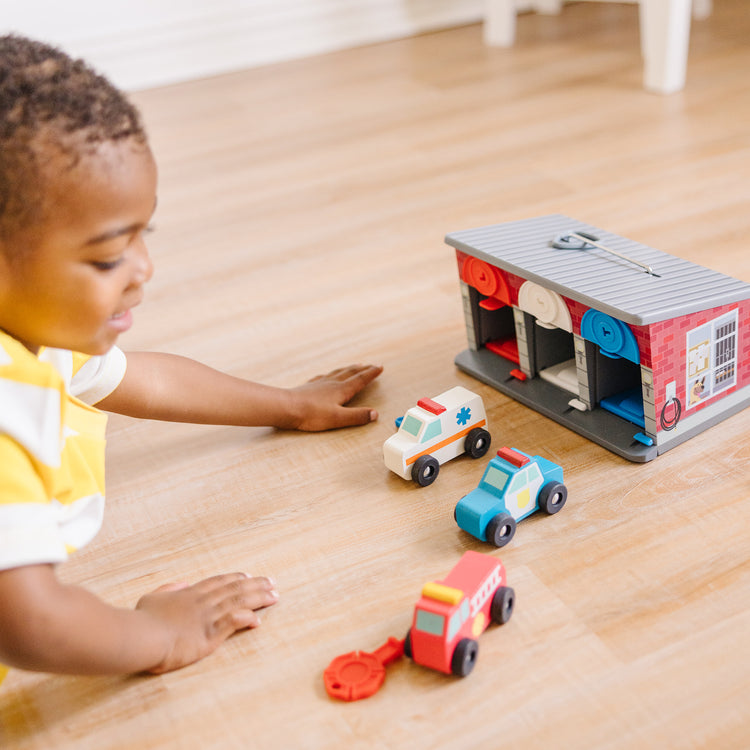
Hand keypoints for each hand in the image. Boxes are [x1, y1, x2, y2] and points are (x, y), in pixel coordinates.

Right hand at [136, 573, 278, 673]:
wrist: (142, 636)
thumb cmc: (143, 620)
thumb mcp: (151, 597)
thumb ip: (169, 589)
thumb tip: (182, 584)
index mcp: (190, 593)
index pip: (219, 581)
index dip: (236, 578)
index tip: (250, 576)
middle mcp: (203, 601)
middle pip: (235, 588)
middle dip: (256, 584)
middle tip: (272, 582)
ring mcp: (208, 616)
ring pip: (239, 602)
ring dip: (259, 598)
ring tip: (274, 596)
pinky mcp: (209, 634)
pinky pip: (233, 622)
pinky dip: (247, 619)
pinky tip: (258, 620)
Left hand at [286, 364, 382, 430]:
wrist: (286, 407)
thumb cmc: (311, 414)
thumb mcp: (338, 418)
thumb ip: (357, 416)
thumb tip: (374, 414)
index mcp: (341, 390)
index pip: (360, 380)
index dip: (371, 373)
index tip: (380, 367)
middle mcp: (332, 383)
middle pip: (350, 373)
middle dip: (363, 369)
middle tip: (371, 364)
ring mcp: (320, 383)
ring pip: (338, 372)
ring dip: (348, 368)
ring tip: (354, 365)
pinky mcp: (309, 386)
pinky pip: (323, 376)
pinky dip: (331, 374)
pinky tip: (327, 375)